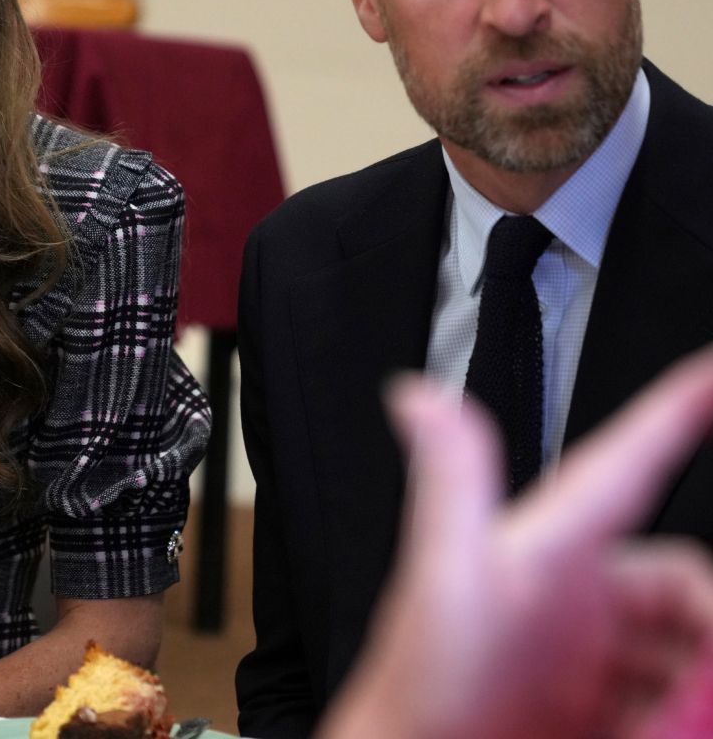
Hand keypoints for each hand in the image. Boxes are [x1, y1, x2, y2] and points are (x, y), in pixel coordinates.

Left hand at [318, 345, 712, 738]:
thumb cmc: (426, 675)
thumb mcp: (447, 574)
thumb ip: (451, 485)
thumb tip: (413, 390)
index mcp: (555, 547)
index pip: (630, 463)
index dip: (677, 409)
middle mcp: (580, 595)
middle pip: (689, 586)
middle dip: (710, 632)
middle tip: (699, 692)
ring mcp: (594, 657)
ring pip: (689, 654)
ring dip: (695, 690)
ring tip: (654, 722)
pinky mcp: (602, 710)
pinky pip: (674, 707)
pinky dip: (680, 719)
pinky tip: (653, 731)